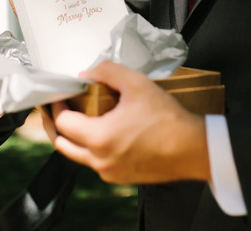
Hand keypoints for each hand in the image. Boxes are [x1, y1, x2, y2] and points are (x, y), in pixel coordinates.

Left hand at [45, 61, 210, 184]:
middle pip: (62, 144)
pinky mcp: (121, 178)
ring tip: (80, 118)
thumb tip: (87, 73)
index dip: (57, 106)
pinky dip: (91, 148)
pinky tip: (103, 132)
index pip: (62, 122)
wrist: (194, 149)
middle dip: (56, 124)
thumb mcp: (137, 84)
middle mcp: (100, 160)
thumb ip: (107, 72)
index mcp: (99, 138)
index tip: (60, 95)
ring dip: (73, 137)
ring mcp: (110, 172)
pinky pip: (96, 163)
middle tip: (58, 108)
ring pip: (78, 156)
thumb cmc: (168, 118)